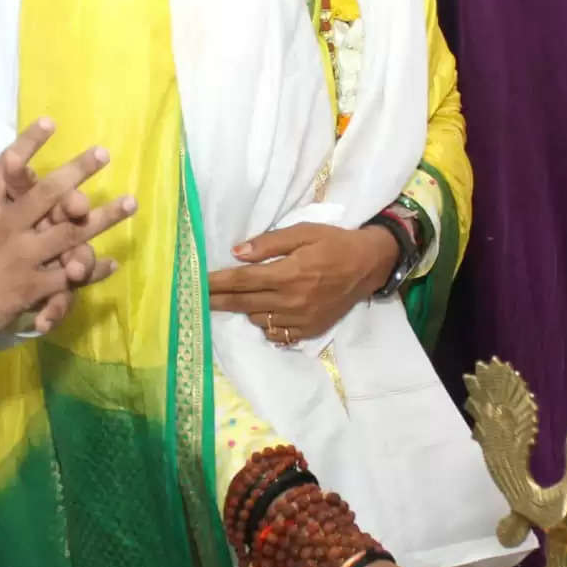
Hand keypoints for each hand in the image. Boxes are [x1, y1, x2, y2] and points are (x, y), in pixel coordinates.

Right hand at [0, 120, 136, 335]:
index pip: (8, 167)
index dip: (30, 142)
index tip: (51, 122)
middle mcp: (9, 228)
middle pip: (49, 194)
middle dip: (78, 171)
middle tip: (103, 153)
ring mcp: (26, 258)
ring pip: (70, 233)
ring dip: (103, 217)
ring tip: (131, 202)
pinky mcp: (34, 287)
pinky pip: (68, 278)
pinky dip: (91, 270)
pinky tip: (112, 260)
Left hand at [207, 223, 399, 347]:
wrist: (369, 265)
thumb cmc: (335, 243)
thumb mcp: (304, 232)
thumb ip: (270, 243)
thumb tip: (237, 253)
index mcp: (289, 273)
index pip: (242, 280)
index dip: (217, 283)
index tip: (198, 283)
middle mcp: (292, 299)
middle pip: (244, 303)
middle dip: (217, 301)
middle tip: (197, 299)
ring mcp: (301, 318)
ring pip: (258, 319)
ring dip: (244, 310)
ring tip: (236, 299)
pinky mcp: (310, 330)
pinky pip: (277, 334)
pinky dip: (266, 325)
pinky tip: (264, 314)